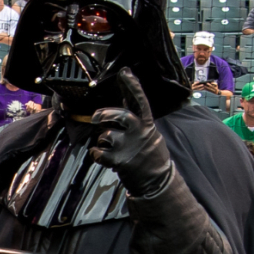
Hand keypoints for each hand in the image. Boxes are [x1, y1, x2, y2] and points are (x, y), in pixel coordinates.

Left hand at [84, 69, 174, 197]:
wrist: (157, 182)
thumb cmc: (150, 155)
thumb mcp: (149, 133)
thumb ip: (137, 117)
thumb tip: (125, 97)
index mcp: (147, 124)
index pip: (140, 101)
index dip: (132, 85)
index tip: (124, 72)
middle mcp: (138, 133)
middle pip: (120, 115)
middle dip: (104, 114)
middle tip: (96, 118)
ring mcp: (129, 147)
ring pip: (106, 135)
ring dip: (102, 140)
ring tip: (109, 147)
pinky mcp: (119, 161)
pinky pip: (98, 152)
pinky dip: (96, 154)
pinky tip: (101, 156)